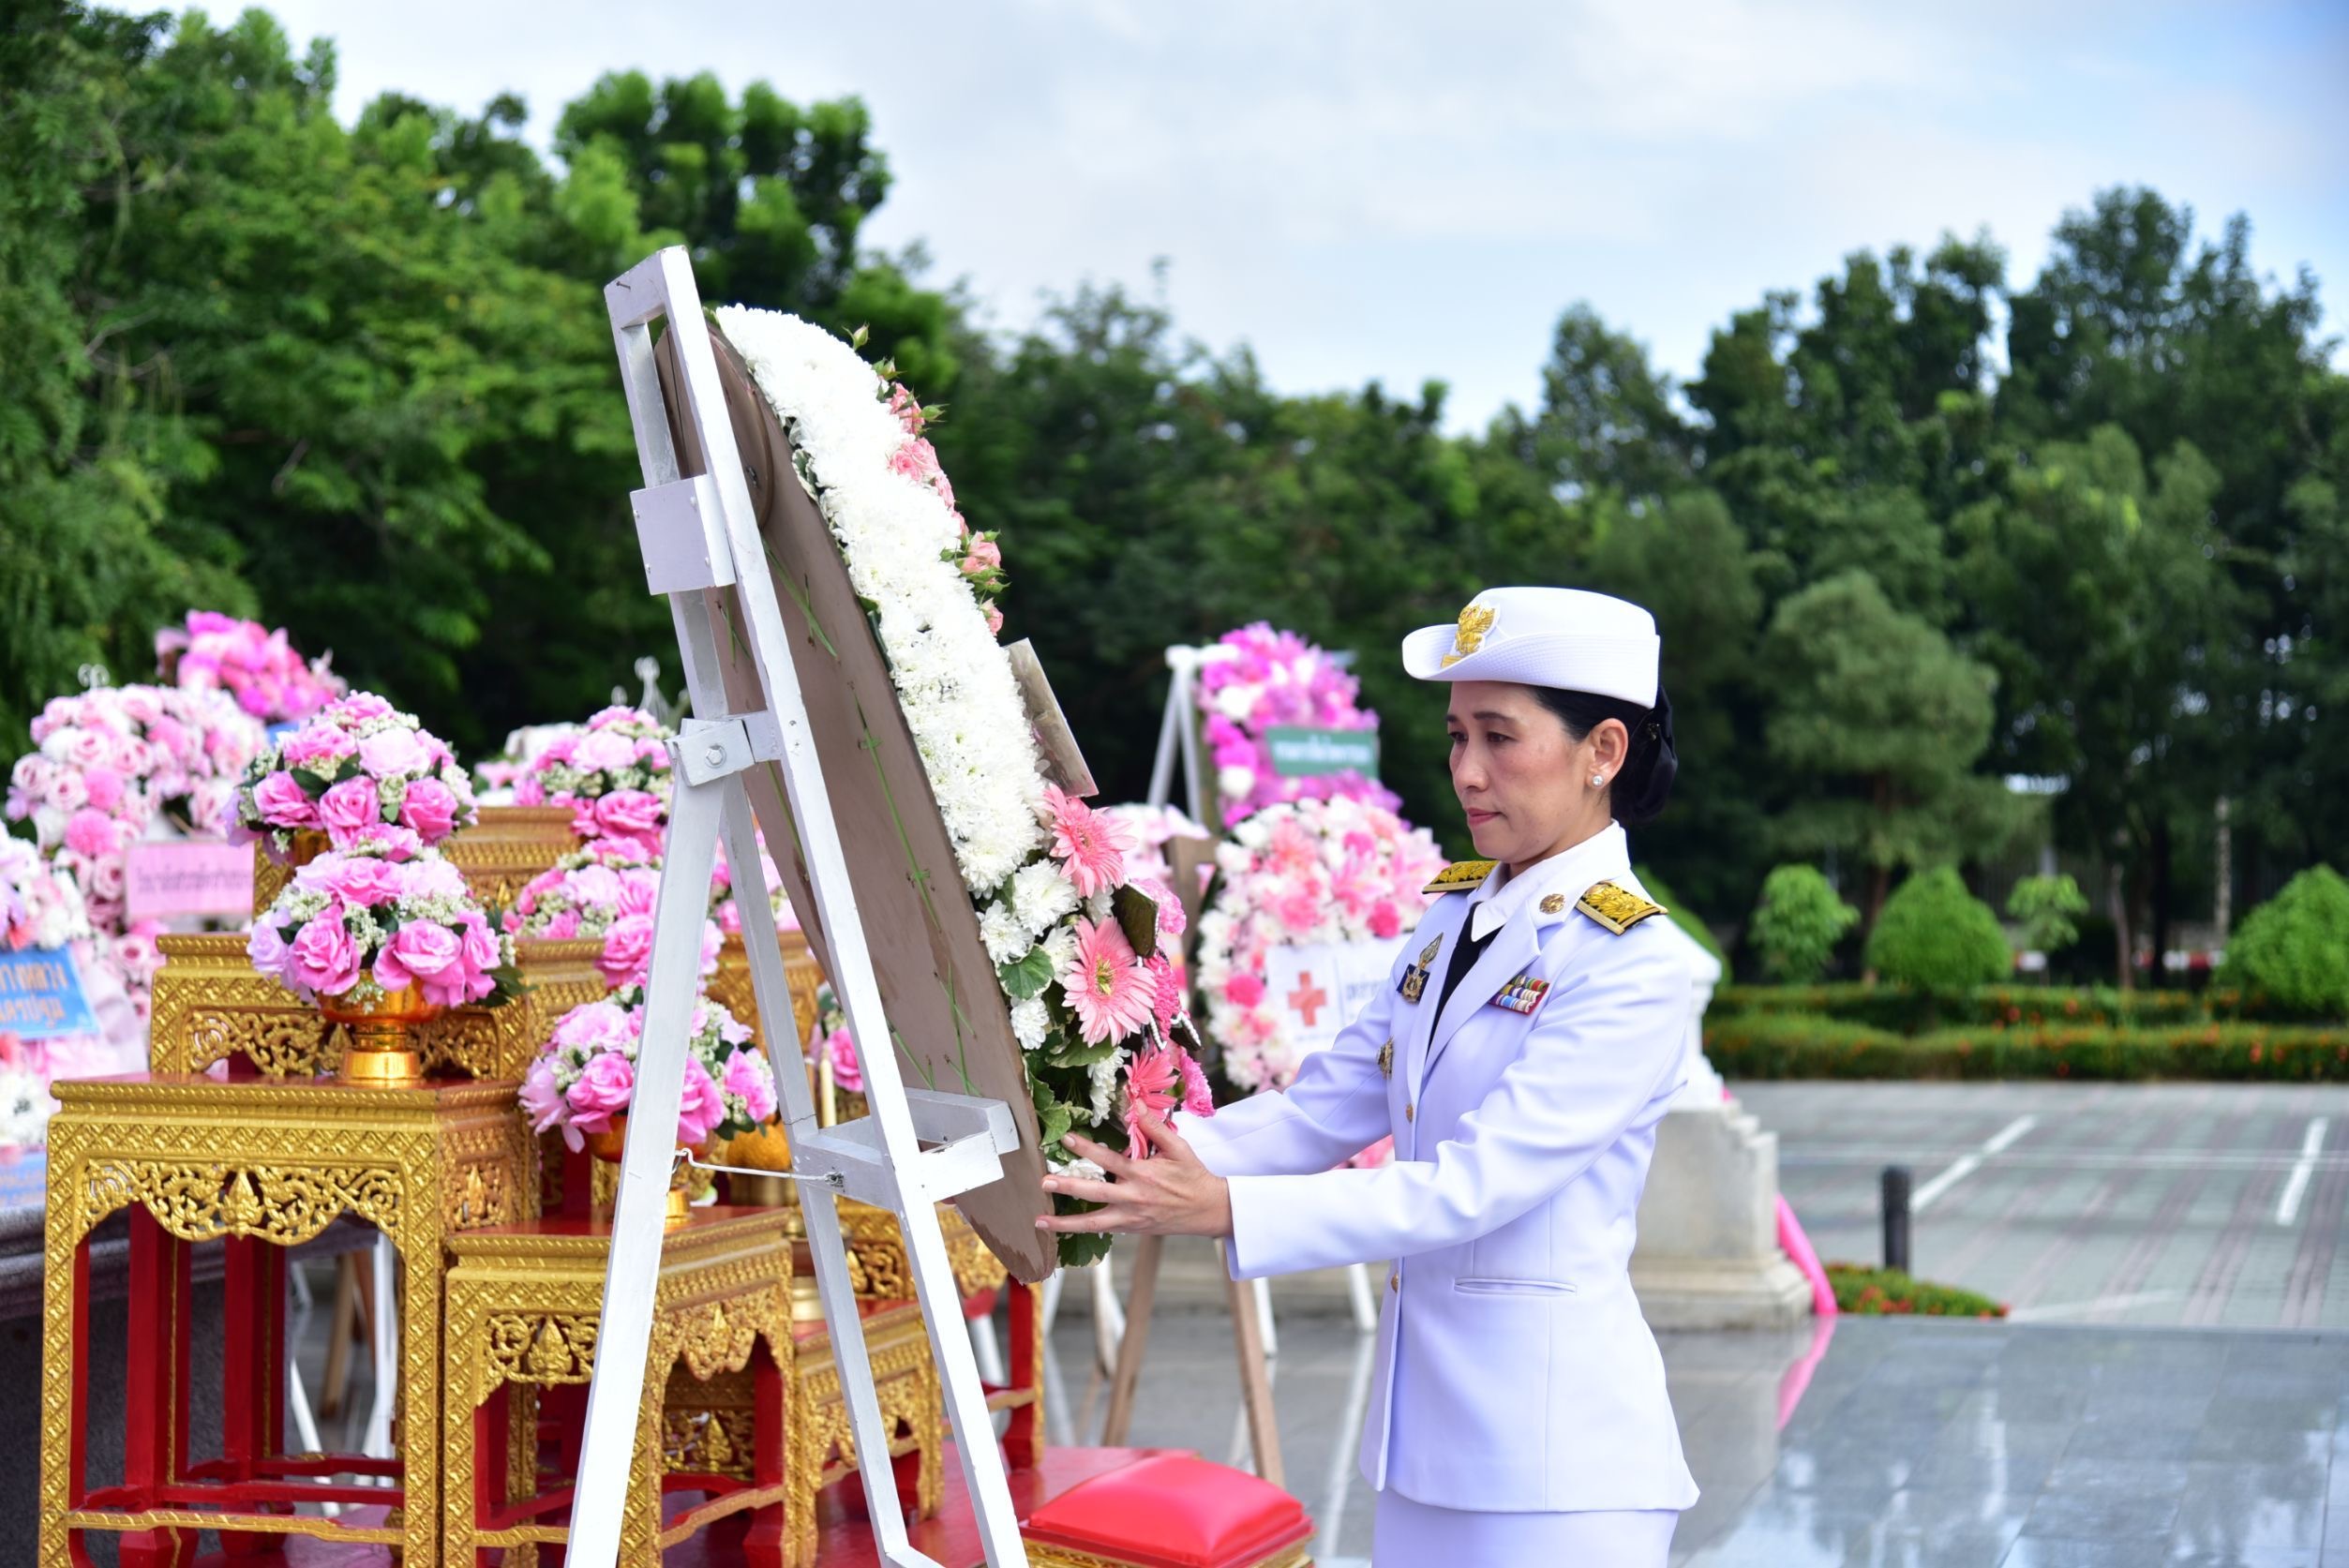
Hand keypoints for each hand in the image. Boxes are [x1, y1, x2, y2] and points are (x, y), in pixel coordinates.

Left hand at [1035, 1115, 1233, 1238]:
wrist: (1208, 1210)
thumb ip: (1154, 1127)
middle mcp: (1133, 1198)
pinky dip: (1082, 1230)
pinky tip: (1063, 1229)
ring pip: (1093, 1222)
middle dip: (1067, 1187)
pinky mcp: (1132, 1229)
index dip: (1086, 1148)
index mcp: (1143, 1174)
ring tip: (1040, 1222)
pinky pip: (1103, 1230)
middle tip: (1044, 1182)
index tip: (1066, 1139)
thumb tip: (1136, 1104)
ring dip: (1064, 1223)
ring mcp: (1131, 1217)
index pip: (1108, 1160)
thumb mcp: (1178, 1148)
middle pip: (1094, 1194)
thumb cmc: (1192, 1176)